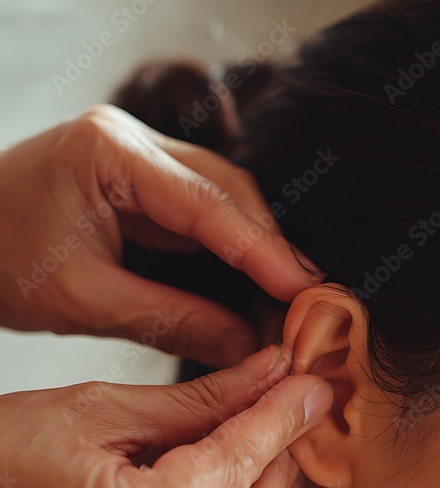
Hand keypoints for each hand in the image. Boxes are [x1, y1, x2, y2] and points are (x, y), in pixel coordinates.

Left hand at [0, 104, 323, 367]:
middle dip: (269, 244)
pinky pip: (199, 208)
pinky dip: (228, 246)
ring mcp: (136, 154)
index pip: (207, 202)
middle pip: (226, 186)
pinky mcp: (139, 178)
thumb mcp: (84, 301)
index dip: (262, 250)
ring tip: (290, 295)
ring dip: (255, 244)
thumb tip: (246, 348)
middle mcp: (130, 139)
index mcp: (109, 153)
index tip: (304, 290)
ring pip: (220, 194)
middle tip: (308, 298)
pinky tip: (252, 280)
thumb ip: (172, 319)